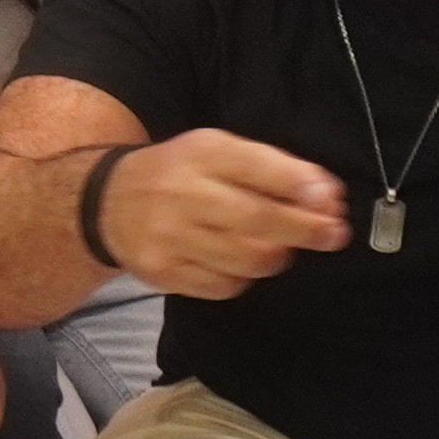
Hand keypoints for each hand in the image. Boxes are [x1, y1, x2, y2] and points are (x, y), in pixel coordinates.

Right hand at [93, 129, 350, 293]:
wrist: (105, 203)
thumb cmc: (178, 173)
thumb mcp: (216, 152)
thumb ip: (271, 168)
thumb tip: (326, 196)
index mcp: (199, 154)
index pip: (258, 168)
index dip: (301, 188)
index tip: (333, 202)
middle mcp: (181, 194)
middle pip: (258, 221)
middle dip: (305, 230)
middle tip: (333, 236)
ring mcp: (169, 237)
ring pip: (247, 260)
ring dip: (275, 256)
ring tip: (277, 246)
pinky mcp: (163, 272)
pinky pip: (225, 286)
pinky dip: (244, 277)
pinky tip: (237, 261)